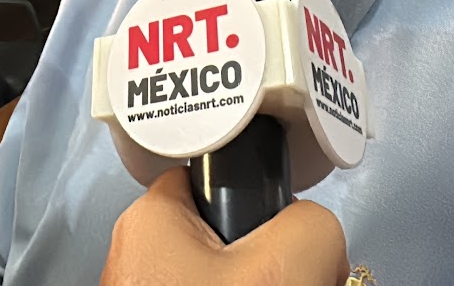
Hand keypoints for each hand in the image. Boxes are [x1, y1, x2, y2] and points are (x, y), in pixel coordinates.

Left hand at [101, 169, 349, 285]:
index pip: (219, 177)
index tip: (287, 239)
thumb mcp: (288, 263)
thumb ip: (315, 225)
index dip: (264, 203)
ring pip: (234, 282)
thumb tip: (315, 240)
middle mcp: (138, 257)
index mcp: (151, 220)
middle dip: (276, 266)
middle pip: (233, 238)